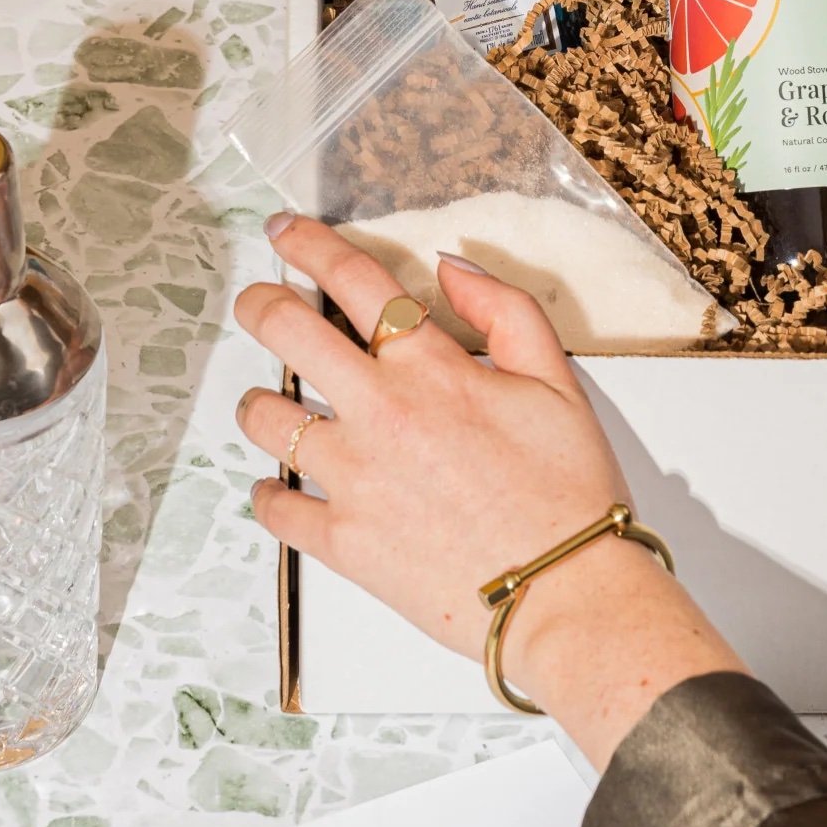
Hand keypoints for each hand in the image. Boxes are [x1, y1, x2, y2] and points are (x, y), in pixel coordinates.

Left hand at [235, 217, 744, 763]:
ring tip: (270, 404)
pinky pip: (276, 506)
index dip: (308, 244)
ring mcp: (353, 478)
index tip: (284, 233)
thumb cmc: (569, 494)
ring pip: (265, 417)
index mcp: (432, 368)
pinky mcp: (342, 540)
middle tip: (257, 303)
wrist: (566, 592)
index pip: (353, 280)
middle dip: (260, 304)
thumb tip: (452, 268)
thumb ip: (506, 311)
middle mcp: (381, 413)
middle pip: (286, 331)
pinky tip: (280, 486)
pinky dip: (270, 492)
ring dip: (260, 401)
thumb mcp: (557, 382)